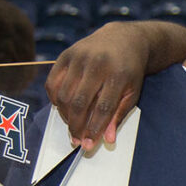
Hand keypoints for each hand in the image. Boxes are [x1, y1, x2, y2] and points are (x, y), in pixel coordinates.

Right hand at [46, 23, 148, 150]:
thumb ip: (119, 116)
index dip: (93, 129)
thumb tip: (107, 140)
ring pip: (64, 94)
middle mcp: (97, 64)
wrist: (123, 40)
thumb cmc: (129, 71)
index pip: (102, 108)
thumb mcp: (132, 92)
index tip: (88, 145)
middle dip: (76, 126)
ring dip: (65, 115)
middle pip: (80, 102)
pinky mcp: (65, 55)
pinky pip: (53, 82)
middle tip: (76, 140)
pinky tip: (63, 107)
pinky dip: (55, 99)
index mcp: (118, 75)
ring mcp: (79, 58)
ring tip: (72, 125)